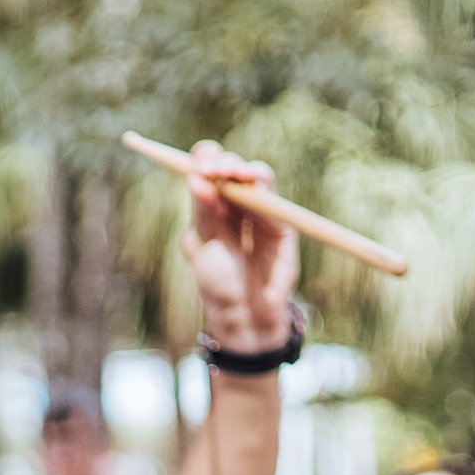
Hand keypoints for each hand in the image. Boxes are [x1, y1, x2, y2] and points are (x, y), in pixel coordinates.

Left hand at [177, 143, 300, 352]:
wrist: (244, 313)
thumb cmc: (217, 281)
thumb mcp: (202, 245)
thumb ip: (201, 211)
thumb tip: (195, 177)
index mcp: (209, 207)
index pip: (206, 172)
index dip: (204, 161)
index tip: (200, 164)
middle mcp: (233, 204)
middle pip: (230, 168)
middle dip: (223, 163)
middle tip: (216, 169)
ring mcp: (258, 211)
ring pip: (254, 176)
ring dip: (244, 169)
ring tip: (234, 173)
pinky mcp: (280, 221)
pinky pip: (272, 196)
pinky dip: (262, 185)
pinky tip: (251, 182)